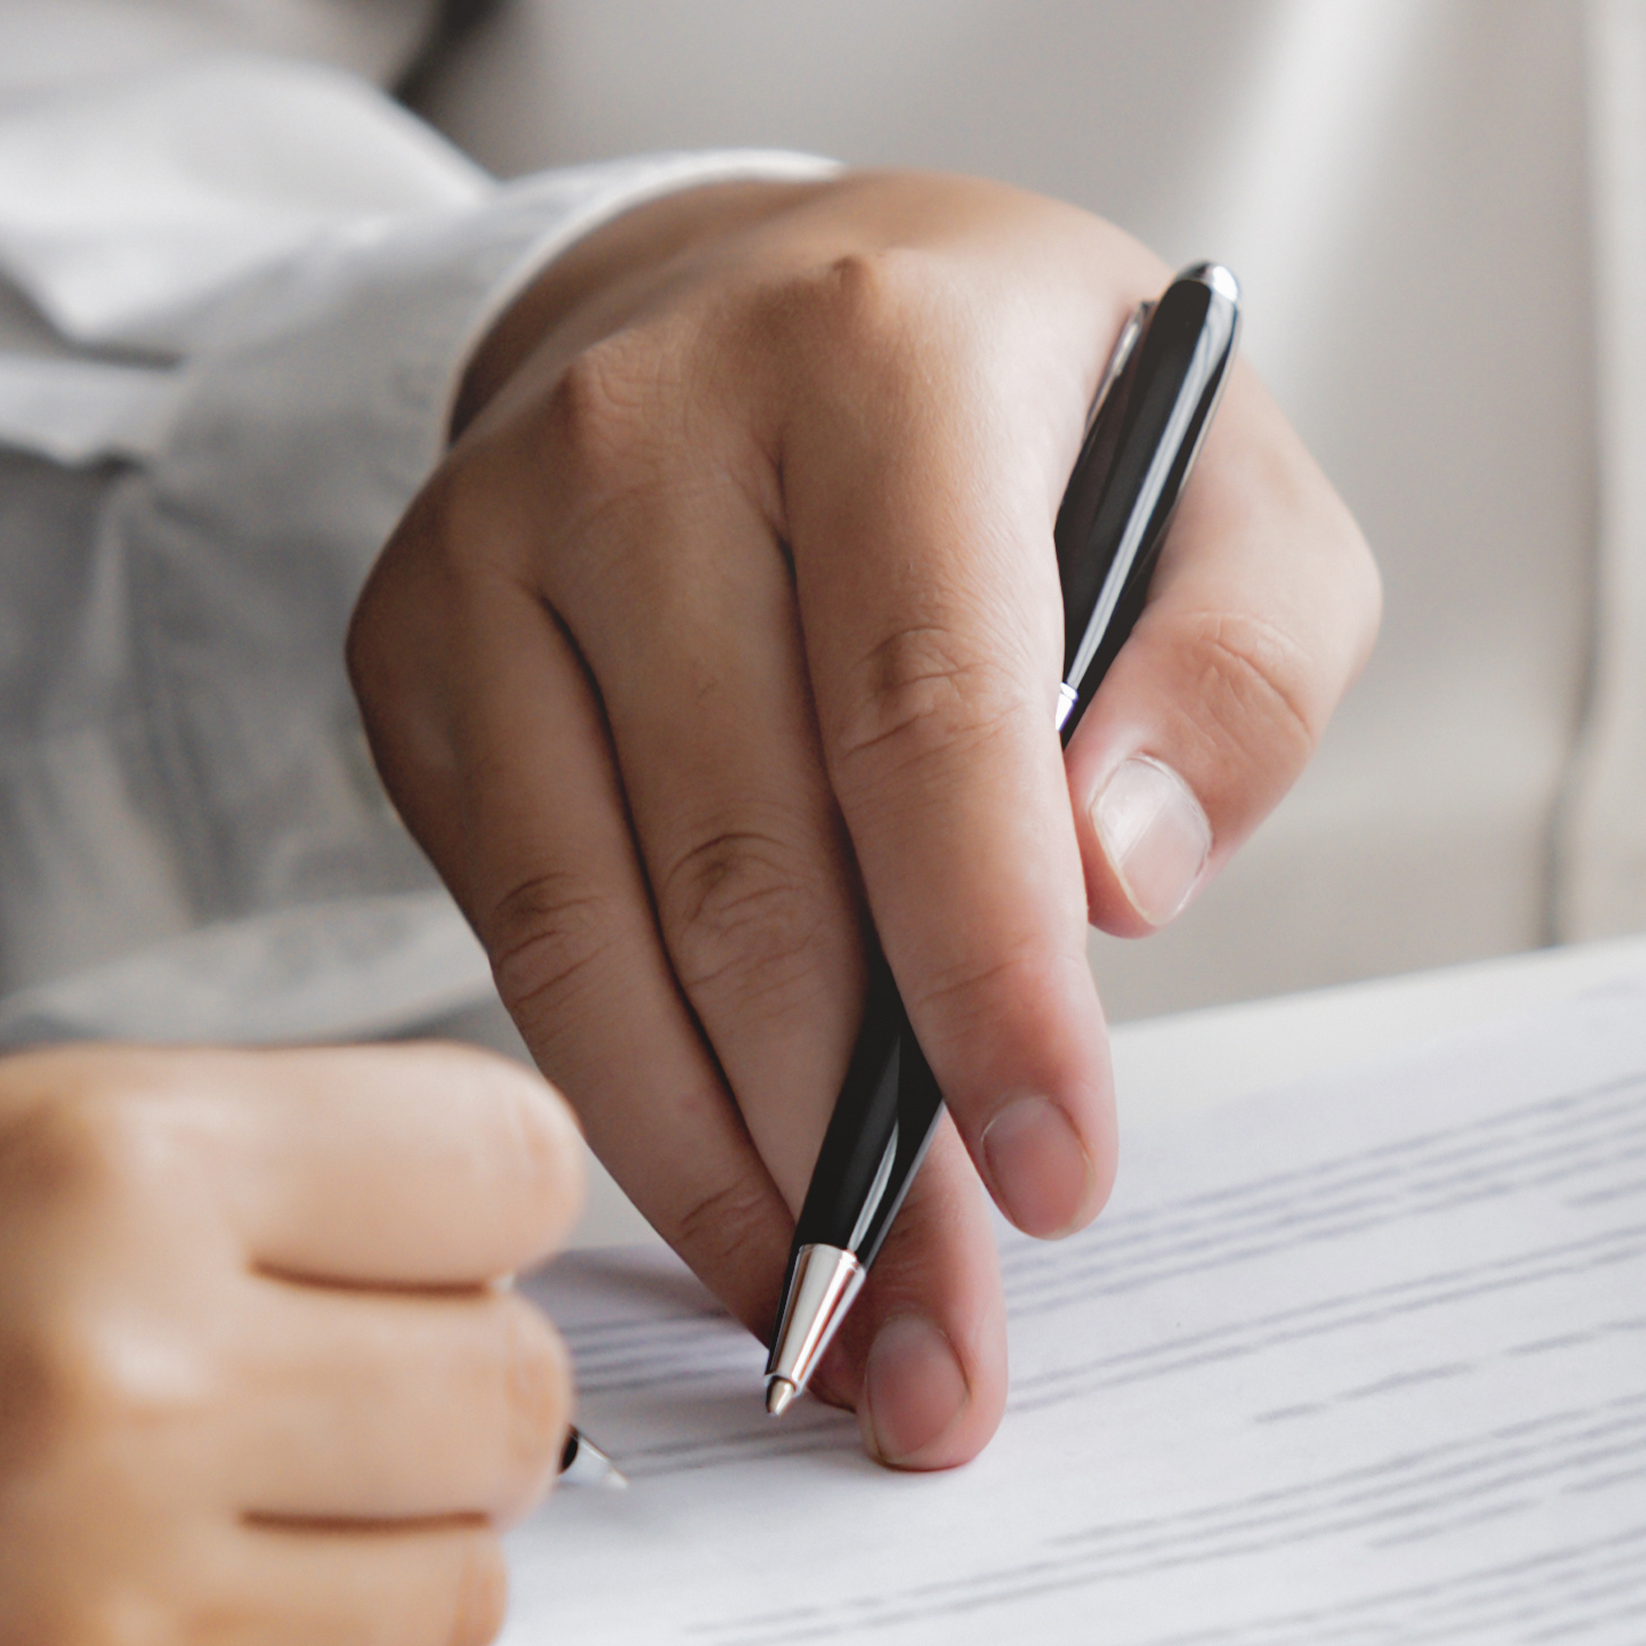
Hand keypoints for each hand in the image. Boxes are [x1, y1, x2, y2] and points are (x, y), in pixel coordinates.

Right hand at [0, 1044, 581, 1645]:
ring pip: (456, 1594)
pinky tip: (91, 1640)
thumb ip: (202, 1190)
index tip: (396, 1234)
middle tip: (285, 1386)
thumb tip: (440, 1248)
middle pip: (511, 1398)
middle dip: (425, 1387)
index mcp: (91, 1176)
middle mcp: (132, 1398)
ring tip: (182, 1521)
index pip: (505, 1168)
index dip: (453, 1204)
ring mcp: (114, 1637)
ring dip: (363, 1557)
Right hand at [349, 171, 1377, 1468]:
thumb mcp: (1225, 486)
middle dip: (861, 1151)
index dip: (989, 974)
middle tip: (953, 1348)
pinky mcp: (409, 650)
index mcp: (879, 356)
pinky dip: (628, 1103)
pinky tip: (731, 1211)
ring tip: (845, 1336)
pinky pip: (517, 939)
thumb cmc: (1022, 425)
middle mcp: (642, 428)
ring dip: (727, 1177)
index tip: (1061, 1179)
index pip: (928, 711)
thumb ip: (1235, 672)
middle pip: (750, 861)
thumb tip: (1112, 883)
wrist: (741, 298)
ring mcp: (489, 542)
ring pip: (597, 935)